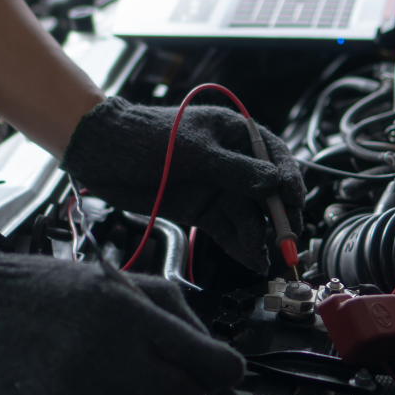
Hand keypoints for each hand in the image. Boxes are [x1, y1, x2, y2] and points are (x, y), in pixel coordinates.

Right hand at [0, 249, 243, 394]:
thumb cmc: (53, 289)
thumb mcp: (124, 283)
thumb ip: (176, 315)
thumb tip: (214, 353)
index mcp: (132, 313)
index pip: (207, 359)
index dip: (228, 371)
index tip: (230, 371)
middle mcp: (112, 353)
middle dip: (197, 392)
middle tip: (189, 377)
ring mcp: (88, 387)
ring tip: (150, 378)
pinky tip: (111, 382)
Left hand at [61, 97, 305, 272]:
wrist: (99, 153)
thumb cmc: (145, 137)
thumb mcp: (194, 151)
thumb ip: (235, 170)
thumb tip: (274, 183)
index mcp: (234, 134)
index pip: (274, 156)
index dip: (288, 179)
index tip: (295, 202)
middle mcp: (231, 162)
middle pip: (266, 191)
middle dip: (278, 216)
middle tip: (287, 241)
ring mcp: (216, 188)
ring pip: (248, 215)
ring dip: (260, 237)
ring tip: (266, 259)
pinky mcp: (200, 210)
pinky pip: (227, 230)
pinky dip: (240, 245)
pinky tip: (252, 260)